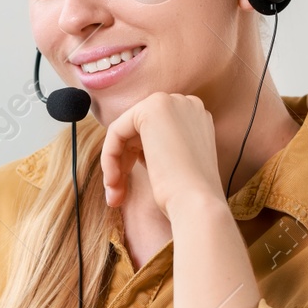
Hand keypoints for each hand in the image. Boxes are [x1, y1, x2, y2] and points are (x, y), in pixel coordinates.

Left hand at [100, 92, 226, 215]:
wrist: (197, 205)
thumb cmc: (188, 196)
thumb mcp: (174, 166)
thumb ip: (158, 148)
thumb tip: (129, 148)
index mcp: (195, 118)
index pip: (153, 133)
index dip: (136, 160)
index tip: (127, 190)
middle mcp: (185, 104)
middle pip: (136, 131)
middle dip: (123, 163)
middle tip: (116, 196)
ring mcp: (171, 102)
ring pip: (124, 132)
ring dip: (115, 164)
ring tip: (115, 195)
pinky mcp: (152, 109)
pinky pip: (116, 131)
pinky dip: (110, 157)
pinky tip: (113, 181)